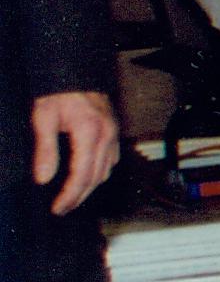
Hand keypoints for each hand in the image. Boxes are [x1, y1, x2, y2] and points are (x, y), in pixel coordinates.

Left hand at [33, 90, 118, 216]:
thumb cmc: (57, 93)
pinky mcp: (113, 132)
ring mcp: (113, 134)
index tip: (57, 208)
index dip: (70, 195)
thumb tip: (43, 179)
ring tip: (72, 197)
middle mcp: (106, 135)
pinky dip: (99, 173)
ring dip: (90, 187)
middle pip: (96, 177)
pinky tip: (87, 177)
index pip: (82, 174)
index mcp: (89, 132)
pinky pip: (111, 160)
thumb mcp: (43, 118)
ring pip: (106, 170)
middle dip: (79, 196)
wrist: (74, 71)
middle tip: (61, 209)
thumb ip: (45, 150)